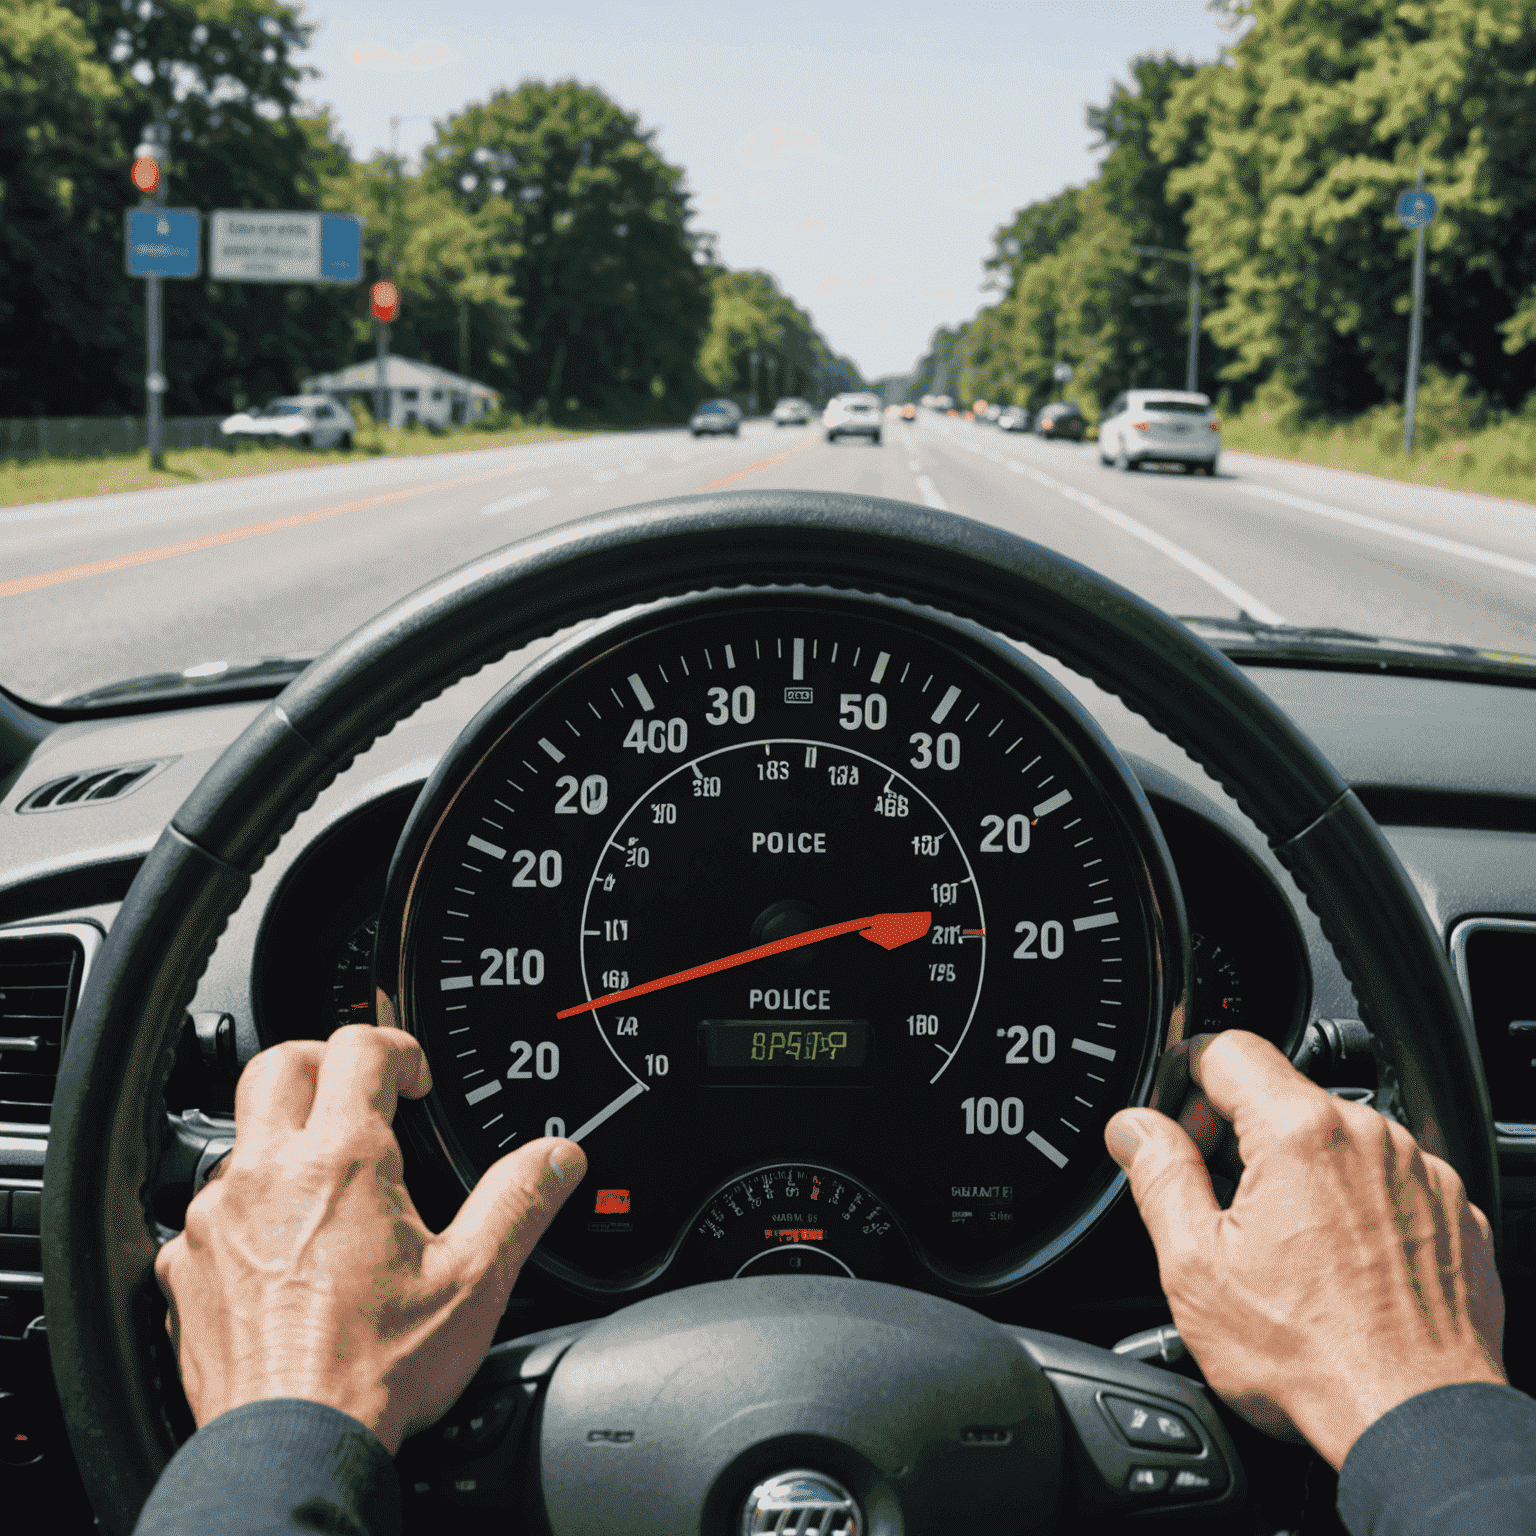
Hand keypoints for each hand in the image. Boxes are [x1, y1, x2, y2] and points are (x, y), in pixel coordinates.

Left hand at [154, 1025, 585, 1454]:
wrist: (290, 1449)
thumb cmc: (376, 1371)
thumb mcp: (473, 1281)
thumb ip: (519, 1202)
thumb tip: (557, 1158)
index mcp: (343, 1160)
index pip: (359, 1048)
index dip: (397, 1049)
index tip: (416, 1081)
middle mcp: (267, 1175)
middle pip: (279, 1064)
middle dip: (324, 1063)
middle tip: (360, 1097)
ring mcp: (215, 1220)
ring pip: (242, 1140)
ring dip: (284, 1145)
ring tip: (328, 1189)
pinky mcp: (185, 1269)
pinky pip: (208, 1214)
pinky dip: (245, 1216)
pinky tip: (280, 1257)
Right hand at [1104, 1029, 1505, 1471]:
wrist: (1416, 1424)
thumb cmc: (1311, 1357)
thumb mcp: (1195, 1265)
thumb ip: (1157, 1175)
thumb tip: (1133, 1127)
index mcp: (1299, 1133)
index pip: (1228, 1048)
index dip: (1184, 1077)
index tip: (1174, 1123)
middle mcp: (1369, 1137)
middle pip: (1282, 1094)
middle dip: (1237, 1134)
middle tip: (1215, 1200)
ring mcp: (1419, 1174)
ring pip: (1335, 1139)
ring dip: (1297, 1170)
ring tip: (1277, 1246)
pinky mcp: (1453, 1214)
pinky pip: (1386, 1180)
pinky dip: (1353, 1204)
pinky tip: (1332, 1263)